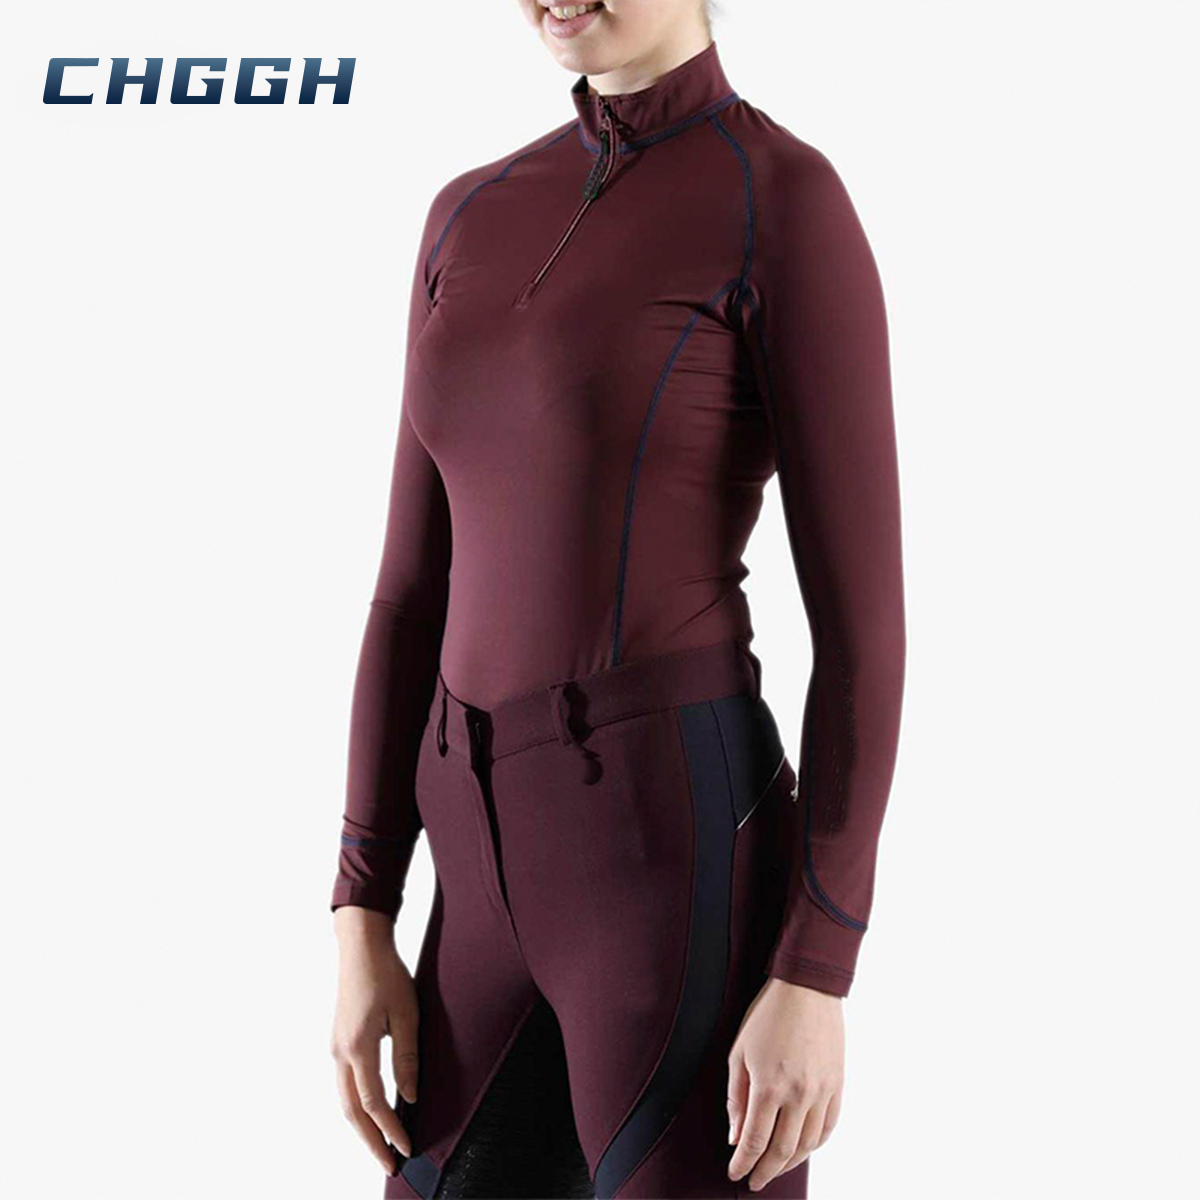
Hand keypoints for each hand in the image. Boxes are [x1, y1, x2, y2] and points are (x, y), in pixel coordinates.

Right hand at [331, 907, 419, 1173]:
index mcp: (358, 1047)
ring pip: (344, 1101)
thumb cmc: (387, 974)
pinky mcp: (338, 1042)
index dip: (391, 1128)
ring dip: (362, 1128)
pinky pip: (344, 1085)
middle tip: (391, 1164)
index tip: (407, 1147)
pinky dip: (356, 1107)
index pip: (374, 1103)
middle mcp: (340, 1053)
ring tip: (382, 1146)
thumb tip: (411, 1095)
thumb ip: (407, 1056)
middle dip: (371, 1141)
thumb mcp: (407, 1013)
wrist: (360, 946)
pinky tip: (371, 1114)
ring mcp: (335, 1048)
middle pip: (352, 1112)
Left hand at [726, 977, 844, 1190]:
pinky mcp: (838, 1085)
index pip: (754, 1141)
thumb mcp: (739, 1052)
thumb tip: (735, 1137)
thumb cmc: (767, 1015)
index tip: (734, 1173)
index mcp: (769, 1086)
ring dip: (789, 1163)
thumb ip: (736, 1098)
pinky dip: (815, 1145)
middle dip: (764, 1171)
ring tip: (774, 1168)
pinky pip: (828, 1127)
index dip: (743, 1163)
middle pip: (781, 1151)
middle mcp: (799, 1095)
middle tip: (754, 1181)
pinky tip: (802, 1149)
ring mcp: (822, 1092)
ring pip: (807, 1145)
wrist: (807, 988)